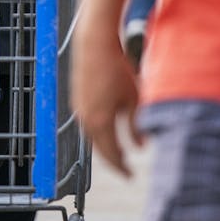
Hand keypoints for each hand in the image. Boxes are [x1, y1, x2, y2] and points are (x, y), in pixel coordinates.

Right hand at [71, 20, 142, 175]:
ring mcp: (79, 109)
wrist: (94, 44)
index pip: (111, 154)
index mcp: (99, 122)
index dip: (122, 167)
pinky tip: (109, 129)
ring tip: (120, 151)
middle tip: (126, 169)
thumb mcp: (133, 98)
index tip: (131, 176)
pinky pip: (88, 123)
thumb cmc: (116, 68)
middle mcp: (85, 119)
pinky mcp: (77, 99)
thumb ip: (136, 125)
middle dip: (114, 160)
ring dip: (106, 145)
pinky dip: (99, 132)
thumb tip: (142, 145)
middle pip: (100, 149)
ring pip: (93, 136)